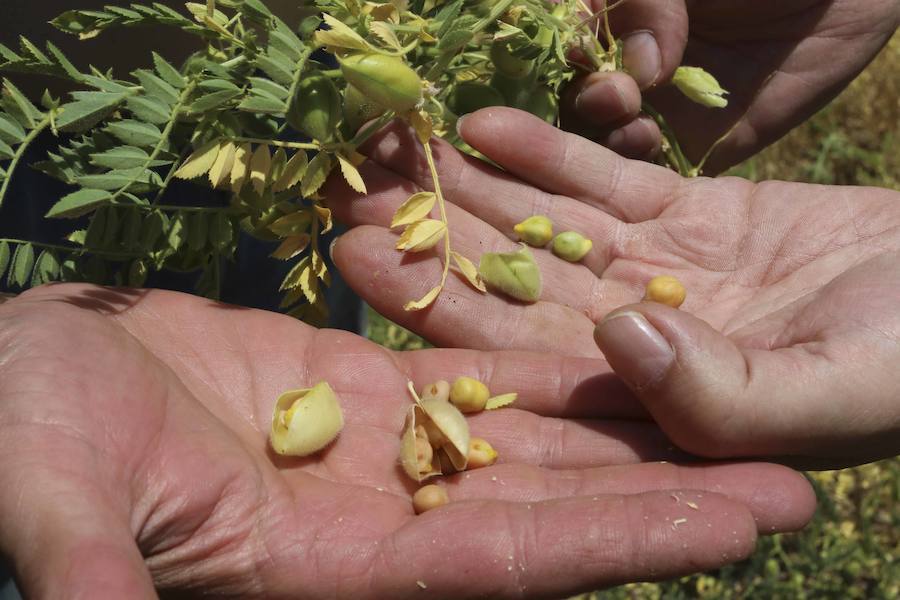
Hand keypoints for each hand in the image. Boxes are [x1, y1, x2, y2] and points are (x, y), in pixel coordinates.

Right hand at [0, 284, 812, 597]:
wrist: (19, 378)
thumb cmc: (22, 438)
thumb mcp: (53, 509)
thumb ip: (99, 579)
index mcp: (324, 569)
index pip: (505, 567)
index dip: (622, 549)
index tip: (738, 532)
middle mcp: (370, 522)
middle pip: (547, 509)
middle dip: (665, 494)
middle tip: (789, 477)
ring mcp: (369, 452)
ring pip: (521, 440)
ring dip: (622, 426)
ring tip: (723, 404)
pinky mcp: (352, 389)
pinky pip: (466, 376)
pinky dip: (539, 366)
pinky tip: (612, 349)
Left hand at [328, 108, 899, 467]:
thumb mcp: (839, 389)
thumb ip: (725, 394)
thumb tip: (619, 342)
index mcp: (652, 415)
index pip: (523, 368)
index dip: (438, 316)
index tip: (362, 264)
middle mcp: (638, 351)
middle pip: (513, 295)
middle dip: (432, 243)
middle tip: (349, 192)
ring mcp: (660, 280)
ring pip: (546, 234)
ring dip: (471, 190)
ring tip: (399, 145)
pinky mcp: (691, 221)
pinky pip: (606, 185)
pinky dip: (549, 153)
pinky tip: (480, 123)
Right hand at [564, 0, 898, 171]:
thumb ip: (647, 2)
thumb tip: (640, 67)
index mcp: (614, 19)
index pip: (564, 45)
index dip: (563, 58)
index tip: (579, 56)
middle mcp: (624, 68)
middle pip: (572, 98)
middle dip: (583, 100)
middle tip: (615, 94)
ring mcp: (656, 109)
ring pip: (602, 138)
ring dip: (603, 135)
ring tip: (632, 121)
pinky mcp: (693, 145)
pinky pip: (651, 167)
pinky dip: (639, 164)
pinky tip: (650, 145)